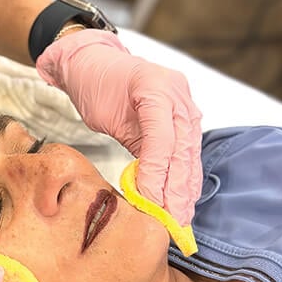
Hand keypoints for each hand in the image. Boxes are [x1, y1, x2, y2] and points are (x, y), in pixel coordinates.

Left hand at [36, 30, 202, 224]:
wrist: (93, 61)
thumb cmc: (93, 82)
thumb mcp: (102, 112)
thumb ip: (129, 143)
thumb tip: (145, 184)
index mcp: (156, 88)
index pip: (162, 140)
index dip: (158, 174)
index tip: (152, 202)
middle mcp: (178, 95)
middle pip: (182, 149)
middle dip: (177, 188)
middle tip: (172, 220)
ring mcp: (185, 103)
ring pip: (189, 153)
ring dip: (185, 188)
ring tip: (180, 217)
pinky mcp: (184, 116)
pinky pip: (187, 150)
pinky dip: (184, 176)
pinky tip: (183, 199)